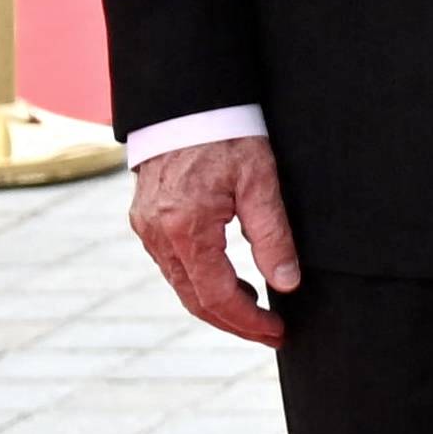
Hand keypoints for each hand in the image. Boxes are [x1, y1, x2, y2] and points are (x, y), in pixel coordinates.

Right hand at [134, 133, 298, 345]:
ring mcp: (146, 228)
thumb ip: (273, 236)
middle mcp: (158, 234)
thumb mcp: (260, 181)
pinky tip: (230, 279)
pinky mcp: (145, 220)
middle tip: (270, 332)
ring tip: (257, 309)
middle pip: (194, 299)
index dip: (248, 321)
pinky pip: (172, 265)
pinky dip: (200, 280)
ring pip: (181, 285)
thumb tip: (287, 283)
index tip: (277, 332)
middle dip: (233, 322)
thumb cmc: (227, 134)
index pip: (216, 296)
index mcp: (186, 228)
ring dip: (217, 304)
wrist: (187, 101)